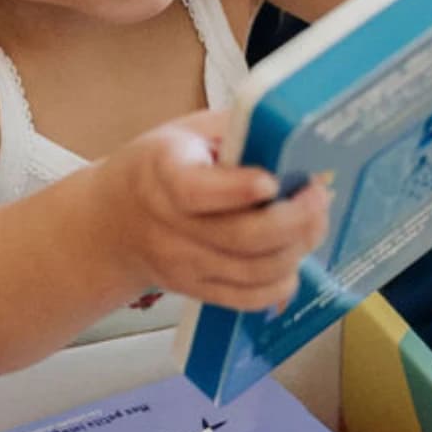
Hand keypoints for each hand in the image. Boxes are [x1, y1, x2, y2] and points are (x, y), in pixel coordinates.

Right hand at [99, 108, 328, 311]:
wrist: (113, 221)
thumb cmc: (158, 166)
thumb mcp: (186, 131)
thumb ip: (235, 131)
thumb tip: (293, 138)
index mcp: (161, 173)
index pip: (195, 190)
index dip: (238, 190)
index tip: (272, 181)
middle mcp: (169, 226)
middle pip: (241, 238)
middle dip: (294, 220)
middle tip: (318, 196)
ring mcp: (182, 265)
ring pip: (254, 271)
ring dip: (297, 248)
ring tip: (313, 221)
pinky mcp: (196, 290)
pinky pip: (248, 299)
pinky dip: (282, 283)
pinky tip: (294, 256)